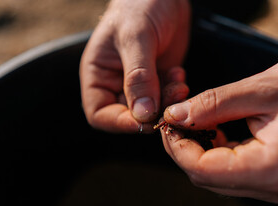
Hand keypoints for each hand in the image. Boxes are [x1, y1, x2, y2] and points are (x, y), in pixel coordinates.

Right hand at [80, 0, 190, 132]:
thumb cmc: (139, 6)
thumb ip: (138, 77)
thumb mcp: (136, 38)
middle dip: (151, 112)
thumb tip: (143, 114)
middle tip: (171, 96)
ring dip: (167, 102)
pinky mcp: (158, 81)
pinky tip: (179, 74)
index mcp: (98, 76)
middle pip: (128, 117)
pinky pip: (166, 99)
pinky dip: (175, 93)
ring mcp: (138, 85)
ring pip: (151, 111)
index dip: (119, 122)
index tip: (145, 120)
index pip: (99, 114)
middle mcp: (115, 84)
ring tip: (178, 81)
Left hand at [161, 52, 277, 203]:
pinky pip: (232, 171)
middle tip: (175, 117)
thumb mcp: (261, 89)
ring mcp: (276, 185)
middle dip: (183, 147)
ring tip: (193, 119)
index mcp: (273, 168)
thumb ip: (212, 104)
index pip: (202, 170)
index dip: (176, 146)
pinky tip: (214, 128)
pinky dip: (214, 151)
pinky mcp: (275, 177)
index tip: (167, 121)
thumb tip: (174, 115)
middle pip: (205, 177)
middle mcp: (275, 187)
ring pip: (215, 176)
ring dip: (197, 149)